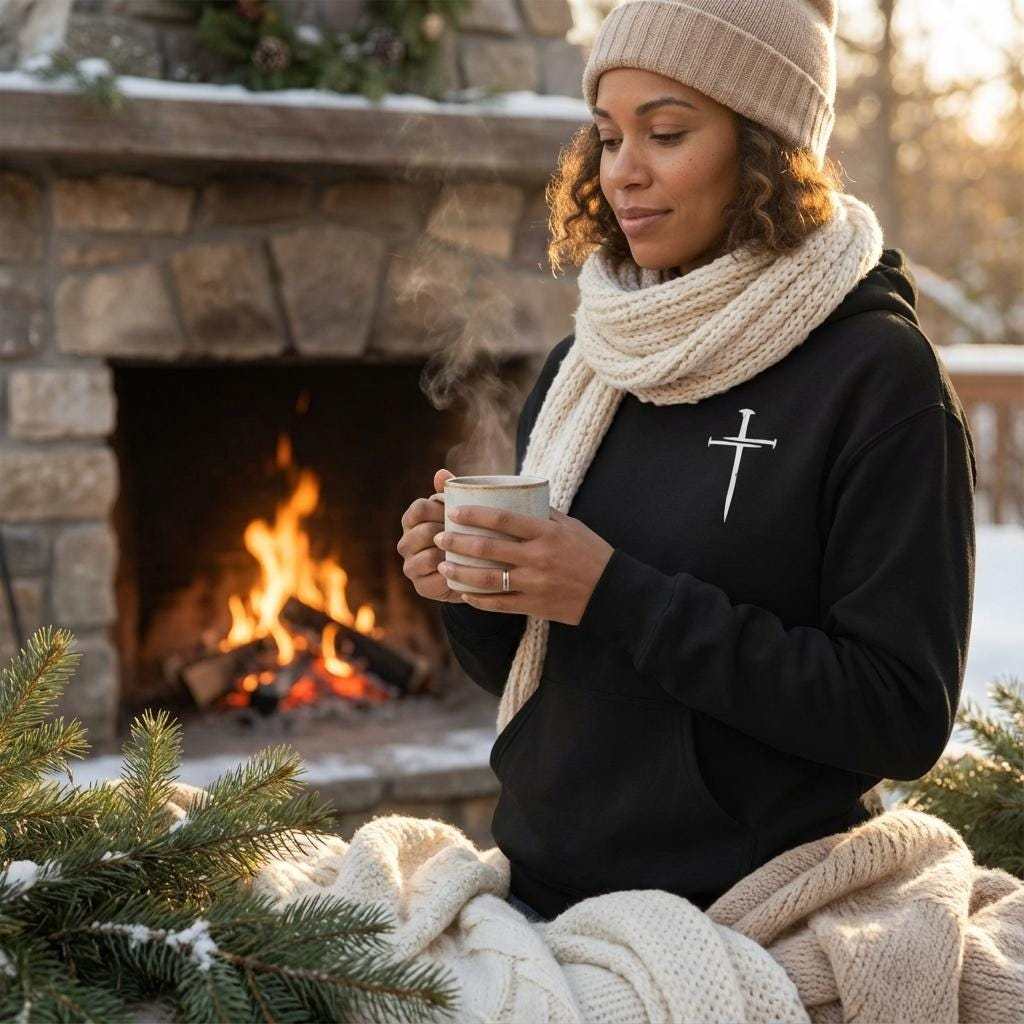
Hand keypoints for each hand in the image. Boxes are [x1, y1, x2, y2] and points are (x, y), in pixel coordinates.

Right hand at [396, 468, 464, 603]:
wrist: (473, 573)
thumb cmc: (466, 535)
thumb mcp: (461, 514)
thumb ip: (451, 493)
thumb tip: (441, 472)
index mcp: (412, 521)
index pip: (419, 509)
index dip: (440, 509)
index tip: (459, 513)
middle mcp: (406, 543)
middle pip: (422, 532)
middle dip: (448, 532)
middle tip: (469, 535)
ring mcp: (410, 566)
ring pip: (428, 556)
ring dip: (450, 554)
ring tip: (468, 553)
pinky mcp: (421, 587)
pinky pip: (435, 578)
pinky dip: (452, 573)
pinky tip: (466, 570)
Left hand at [433, 503, 613, 625]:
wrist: (612, 593)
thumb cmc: (591, 553)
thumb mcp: (570, 527)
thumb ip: (542, 514)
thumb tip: (514, 498)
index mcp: (546, 533)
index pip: (503, 519)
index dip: (474, 513)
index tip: (453, 509)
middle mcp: (538, 557)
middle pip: (488, 548)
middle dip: (458, 542)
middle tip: (439, 536)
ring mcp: (534, 583)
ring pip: (487, 579)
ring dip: (460, 572)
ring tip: (443, 566)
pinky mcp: (534, 605)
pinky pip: (499, 603)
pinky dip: (477, 599)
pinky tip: (463, 593)